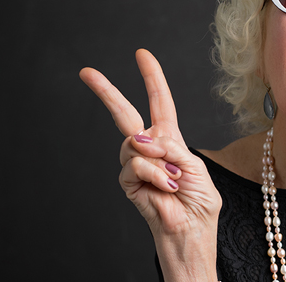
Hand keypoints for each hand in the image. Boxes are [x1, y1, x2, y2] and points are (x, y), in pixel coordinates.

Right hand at [80, 49, 220, 279]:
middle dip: (106, 91)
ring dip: (157, 159)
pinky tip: (164, 187)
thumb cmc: (199, 202)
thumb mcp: (196, 166)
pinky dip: (153, 174)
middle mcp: (149, 147)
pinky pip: (134, 165)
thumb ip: (173, 148)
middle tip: (86, 72)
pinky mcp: (127, 182)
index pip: (159, 102)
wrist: (190, 231)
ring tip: (172, 179)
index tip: (141, 54)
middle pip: (125, 113)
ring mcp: (135, 163)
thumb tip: (145, 140)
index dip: (152, 78)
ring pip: (134, 143)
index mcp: (170, 139)